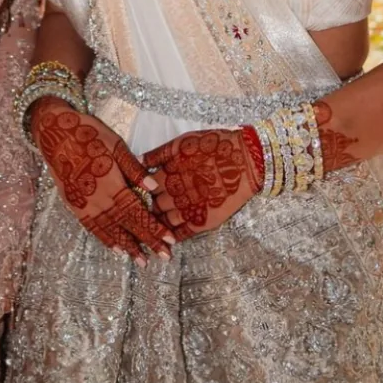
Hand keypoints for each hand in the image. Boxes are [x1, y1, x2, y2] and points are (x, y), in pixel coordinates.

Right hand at [30, 98, 173, 263]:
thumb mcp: (116, 146)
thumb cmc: (88, 135)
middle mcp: (98, 200)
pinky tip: (115, 249)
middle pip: (127, 225)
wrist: (54, 134)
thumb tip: (154, 186)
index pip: (138, 212)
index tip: (170, 240)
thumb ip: (134, 169)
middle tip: (164, 257)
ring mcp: (85, 204)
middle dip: (147, 242)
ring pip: (110, 231)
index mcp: (112, 184)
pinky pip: (92, 227)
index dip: (155, 227)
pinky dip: (104, 239)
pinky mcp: (74, 204)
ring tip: (141, 260)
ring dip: (127, 246)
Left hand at [143, 129, 262, 240]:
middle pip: (152, 206)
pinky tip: (166, 238)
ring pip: (164, 222)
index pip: (144, 189)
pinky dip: (172, 237)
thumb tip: (136, 161)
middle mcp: (173, 196)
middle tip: (146, 207)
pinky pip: (181, 234)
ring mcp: (188, 211)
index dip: (141, 190)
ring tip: (154, 224)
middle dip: (149, 206)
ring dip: (157, 223)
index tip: (139, 191)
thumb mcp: (182, 143)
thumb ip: (157, 155)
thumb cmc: (215, 146)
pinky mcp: (202, 223)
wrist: (246, 160)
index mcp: (166, 176)